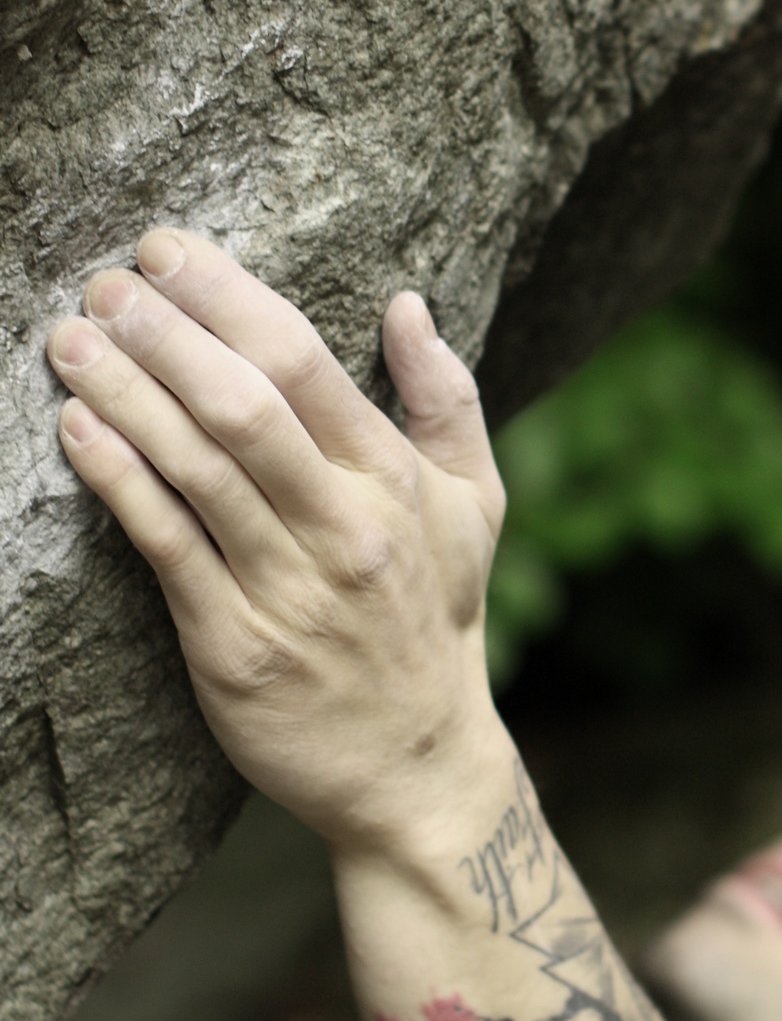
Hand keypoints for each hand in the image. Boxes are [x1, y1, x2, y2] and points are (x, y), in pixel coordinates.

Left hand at [46, 231, 507, 855]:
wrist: (417, 769)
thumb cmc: (437, 622)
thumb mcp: (473, 505)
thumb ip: (445, 399)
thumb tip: (407, 305)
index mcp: (392, 480)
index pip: (303, 363)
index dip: (227, 297)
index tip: (167, 251)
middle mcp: (343, 528)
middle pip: (242, 405)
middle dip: (164, 331)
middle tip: (104, 280)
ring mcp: (287, 591)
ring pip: (195, 470)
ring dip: (125, 393)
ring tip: (70, 338)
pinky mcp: (233, 649)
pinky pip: (166, 549)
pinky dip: (120, 482)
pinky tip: (79, 430)